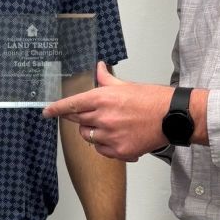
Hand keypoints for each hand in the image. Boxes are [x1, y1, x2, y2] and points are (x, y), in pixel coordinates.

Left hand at [45, 63, 171, 161]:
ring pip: (88, 136)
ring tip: (109, 126)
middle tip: (90, 116)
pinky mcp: (120, 151)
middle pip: (77, 121)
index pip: (72, 104)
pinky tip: (117, 138)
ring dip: (92, 131)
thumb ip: (107, 80)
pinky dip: (105, 145)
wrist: (173, 117)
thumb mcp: (126, 85)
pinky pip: (101, 150)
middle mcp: (103, 117)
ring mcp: (111, 136)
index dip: (56, 108)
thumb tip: (99, 68)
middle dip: (78, 118)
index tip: (47, 112)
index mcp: (103, 98)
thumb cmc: (153, 100)